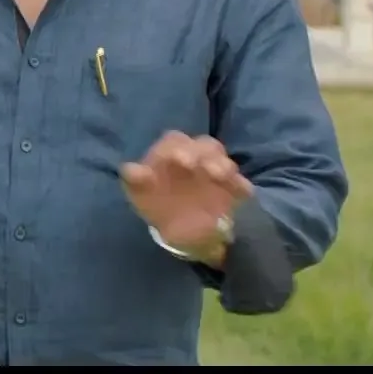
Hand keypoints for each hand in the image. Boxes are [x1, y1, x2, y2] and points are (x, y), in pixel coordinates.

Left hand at [121, 131, 253, 256]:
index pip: (175, 141)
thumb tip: (130, 170)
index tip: (181, 161)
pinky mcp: (231, 188)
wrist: (182, 232)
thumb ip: (135, 181)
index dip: (178, 147)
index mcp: (169, 156)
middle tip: (201, 168)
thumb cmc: (157, 205)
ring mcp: (214, 171)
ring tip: (220, 176)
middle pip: (204, 145)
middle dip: (203, 153)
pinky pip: (240, 182)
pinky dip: (241, 185)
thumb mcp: (141, 195)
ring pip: (224, 161)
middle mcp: (194, 158)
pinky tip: (242, 192)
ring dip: (222, 164)